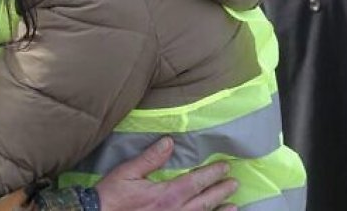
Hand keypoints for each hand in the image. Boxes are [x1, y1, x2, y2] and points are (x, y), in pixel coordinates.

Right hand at [96, 138, 237, 210]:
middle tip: (234, 183)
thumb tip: (169, 142)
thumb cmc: (112, 196)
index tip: (224, 167)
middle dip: (220, 190)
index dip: (212, 174)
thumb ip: (150, 158)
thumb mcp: (127, 172)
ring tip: (234, 206)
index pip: (196, 182)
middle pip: (204, 201)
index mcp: (166, 194)